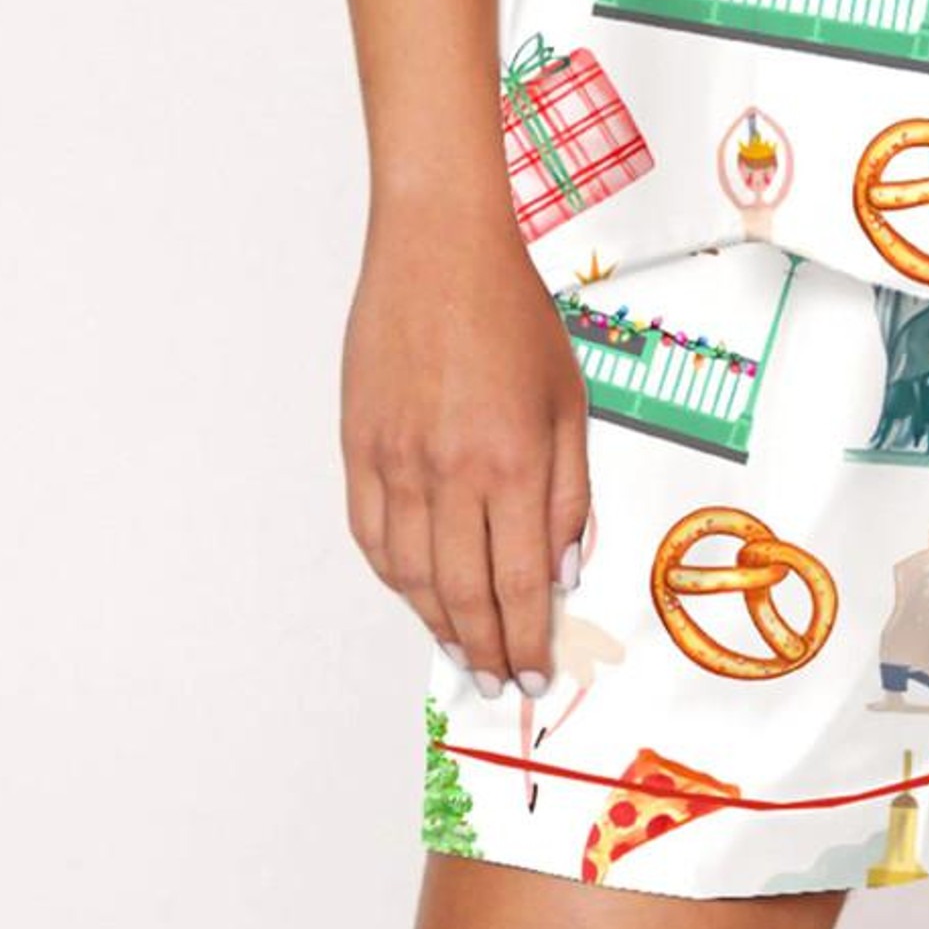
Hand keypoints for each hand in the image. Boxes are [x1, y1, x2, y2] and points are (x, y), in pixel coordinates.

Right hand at [342, 208, 589, 698]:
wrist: (439, 248)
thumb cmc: (511, 311)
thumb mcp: (569, 399)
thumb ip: (570, 491)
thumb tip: (565, 568)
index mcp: (514, 460)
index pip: (521, 583)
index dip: (528, 639)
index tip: (534, 672)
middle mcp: (451, 471)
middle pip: (463, 593)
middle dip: (485, 649)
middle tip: (497, 680)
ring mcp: (396, 460)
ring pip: (411, 575)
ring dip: (437, 623)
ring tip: (461, 648)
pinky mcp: (358, 445)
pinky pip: (371, 534)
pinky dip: (393, 576)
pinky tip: (413, 591)